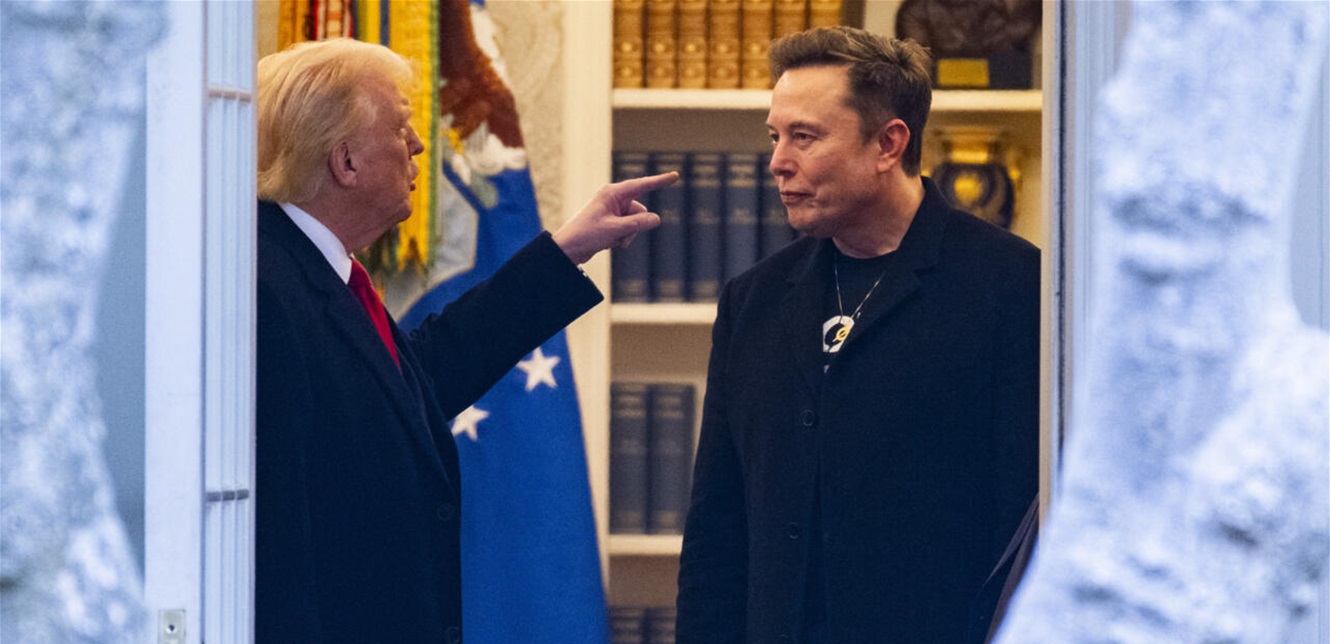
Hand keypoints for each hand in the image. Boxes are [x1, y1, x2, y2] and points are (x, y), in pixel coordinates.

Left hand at [552, 172, 677, 265]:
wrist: (568, 249)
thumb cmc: (586, 234)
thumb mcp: (615, 229)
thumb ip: (638, 223)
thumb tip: (656, 219)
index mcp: (612, 193)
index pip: (641, 185)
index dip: (660, 181)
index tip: (675, 175)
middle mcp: (614, 199)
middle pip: (640, 211)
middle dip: (635, 226)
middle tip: (620, 236)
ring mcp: (613, 211)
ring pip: (636, 222)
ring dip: (628, 235)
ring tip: (612, 241)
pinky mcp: (612, 223)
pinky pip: (628, 229)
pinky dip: (623, 238)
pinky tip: (609, 243)